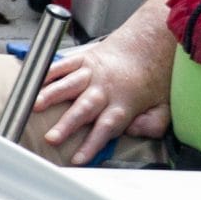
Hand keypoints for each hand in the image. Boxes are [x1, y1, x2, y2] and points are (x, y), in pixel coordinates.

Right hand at [32, 19, 173, 164]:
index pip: (106, 128)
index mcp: (124, 103)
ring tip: (36, 105)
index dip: (91, 144)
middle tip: (52, 138)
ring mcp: (94, 71)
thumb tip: (135, 132)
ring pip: (70, 84)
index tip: (77, 159)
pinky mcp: (85, 57)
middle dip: (66, 125)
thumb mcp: (164, 105)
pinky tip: (35, 80)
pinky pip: (65, 64)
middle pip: (84, 109)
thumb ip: (153, 124)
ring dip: (52, 95)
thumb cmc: (154, 76)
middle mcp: (106, 88)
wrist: (150, 40)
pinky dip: (50, 71)